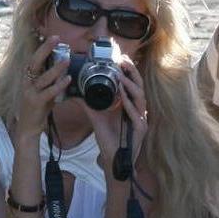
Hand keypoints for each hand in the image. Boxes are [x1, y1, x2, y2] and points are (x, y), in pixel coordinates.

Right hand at [16, 36, 71, 139]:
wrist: (28, 128)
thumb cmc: (37, 109)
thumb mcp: (44, 91)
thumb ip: (51, 81)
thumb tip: (64, 70)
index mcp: (28, 78)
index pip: (35, 59)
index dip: (43, 47)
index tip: (53, 37)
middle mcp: (27, 83)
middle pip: (35, 62)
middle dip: (45, 49)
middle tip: (56, 38)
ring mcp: (30, 92)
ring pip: (43, 77)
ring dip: (56, 68)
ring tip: (67, 60)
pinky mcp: (35, 102)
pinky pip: (48, 92)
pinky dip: (58, 85)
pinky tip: (67, 79)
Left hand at [77, 55, 147, 174]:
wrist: (112, 159)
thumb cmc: (108, 139)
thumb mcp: (97, 117)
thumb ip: (89, 105)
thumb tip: (77, 93)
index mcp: (130, 105)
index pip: (132, 83)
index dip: (128, 70)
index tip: (120, 58)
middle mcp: (138, 110)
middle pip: (139, 86)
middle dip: (132, 72)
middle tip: (123, 60)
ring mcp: (141, 119)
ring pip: (140, 98)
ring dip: (130, 86)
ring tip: (121, 76)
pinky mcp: (140, 129)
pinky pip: (136, 114)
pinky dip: (128, 104)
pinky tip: (122, 97)